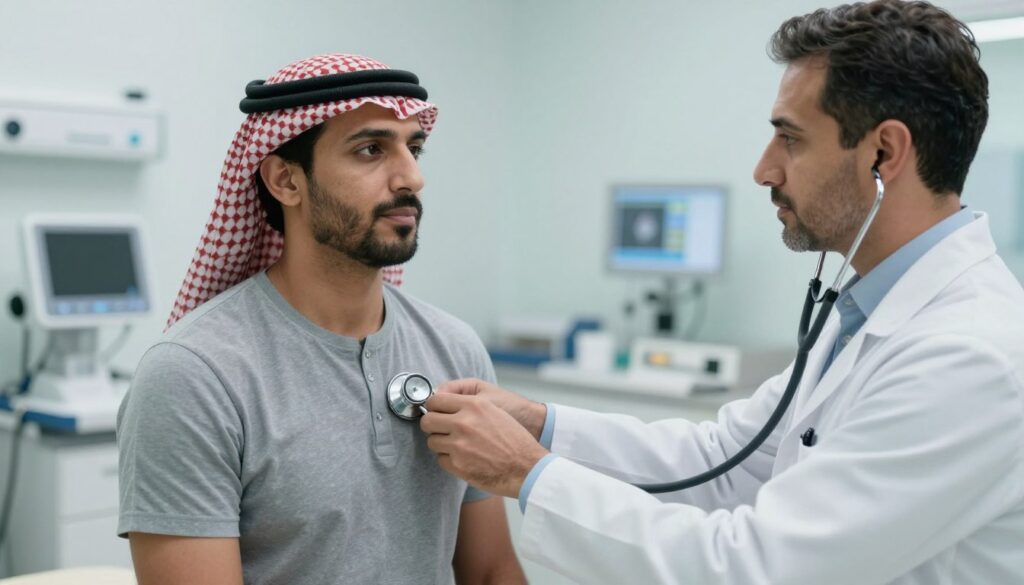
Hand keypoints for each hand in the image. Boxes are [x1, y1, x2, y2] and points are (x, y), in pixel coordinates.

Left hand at [421, 393, 548, 497]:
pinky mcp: (458, 465)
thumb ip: (469, 405)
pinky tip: (465, 459)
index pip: (436, 400)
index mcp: (474, 406)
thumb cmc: (514, 439)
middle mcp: (464, 423)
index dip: (433, 407)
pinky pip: (441, 459)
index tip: (435, 412)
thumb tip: (443, 403)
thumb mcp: (495, 410)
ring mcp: (459, 445)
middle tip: (440, 430)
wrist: (526, 467)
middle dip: (432, 426)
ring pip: (432, 442)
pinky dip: (449, 460)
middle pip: (428, 421)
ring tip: (458, 446)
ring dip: (442, 444)